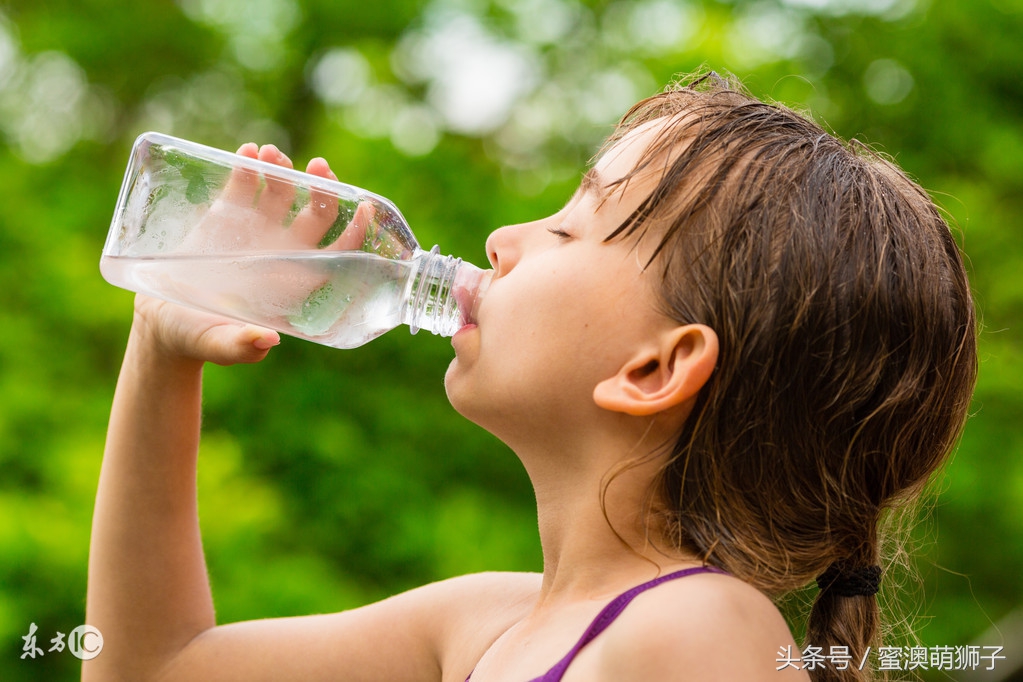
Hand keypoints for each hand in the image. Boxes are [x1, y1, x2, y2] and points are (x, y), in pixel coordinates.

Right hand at [129, 143, 370, 365]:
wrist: (164, 320)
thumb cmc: (199, 339)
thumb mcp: (219, 345)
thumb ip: (242, 347)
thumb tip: (267, 341)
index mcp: (294, 281)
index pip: (338, 253)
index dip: (355, 232)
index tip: (366, 208)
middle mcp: (283, 251)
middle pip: (318, 213)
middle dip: (323, 189)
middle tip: (318, 167)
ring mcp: (257, 229)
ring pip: (284, 191)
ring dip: (285, 169)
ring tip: (272, 154)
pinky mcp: (228, 213)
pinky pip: (246, 183)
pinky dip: (249, 165)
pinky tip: (249, 152)